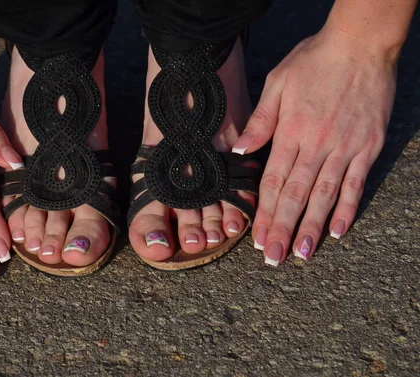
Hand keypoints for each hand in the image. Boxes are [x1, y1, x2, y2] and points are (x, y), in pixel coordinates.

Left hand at [232, 26, 396, 263]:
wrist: (360, 45)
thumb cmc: (313, 62)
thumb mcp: (277, 83)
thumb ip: (260, 121)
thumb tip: (239, 150)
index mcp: (290, 133)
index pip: (273, 182)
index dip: (265, 213)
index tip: (257, 238)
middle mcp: (317, 145)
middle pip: (296, 195)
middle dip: (284, 229)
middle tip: (275, 257)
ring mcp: (345, 148)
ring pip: (325, 195)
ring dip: (312, 226)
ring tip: (303, 253)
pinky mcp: (368, 146)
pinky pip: (355, 183)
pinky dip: (347, 207)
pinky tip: (337, 230)